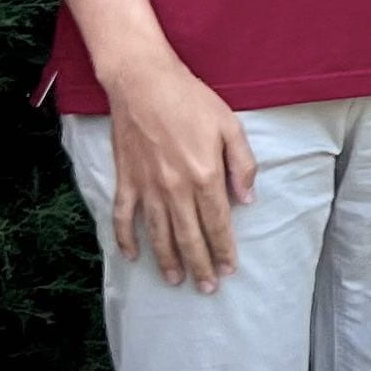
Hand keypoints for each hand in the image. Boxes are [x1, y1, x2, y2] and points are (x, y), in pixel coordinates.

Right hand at [103, 51, 254, 289]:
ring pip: (158, 234)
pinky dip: (125, 239)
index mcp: (205, 175)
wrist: (143, 82)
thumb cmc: (191, 101)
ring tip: (176, 280)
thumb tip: (247, 200)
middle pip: (189, 237)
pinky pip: (123, 217)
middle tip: (207, 288)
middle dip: (200, 266)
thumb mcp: (230, 126)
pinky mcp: (126, 180)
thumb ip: (242, 165)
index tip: (229, 269)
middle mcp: (175, 188)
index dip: (224, 249)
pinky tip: (132, 256)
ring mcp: (147, 186)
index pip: (217, 223)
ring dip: (167, 260)